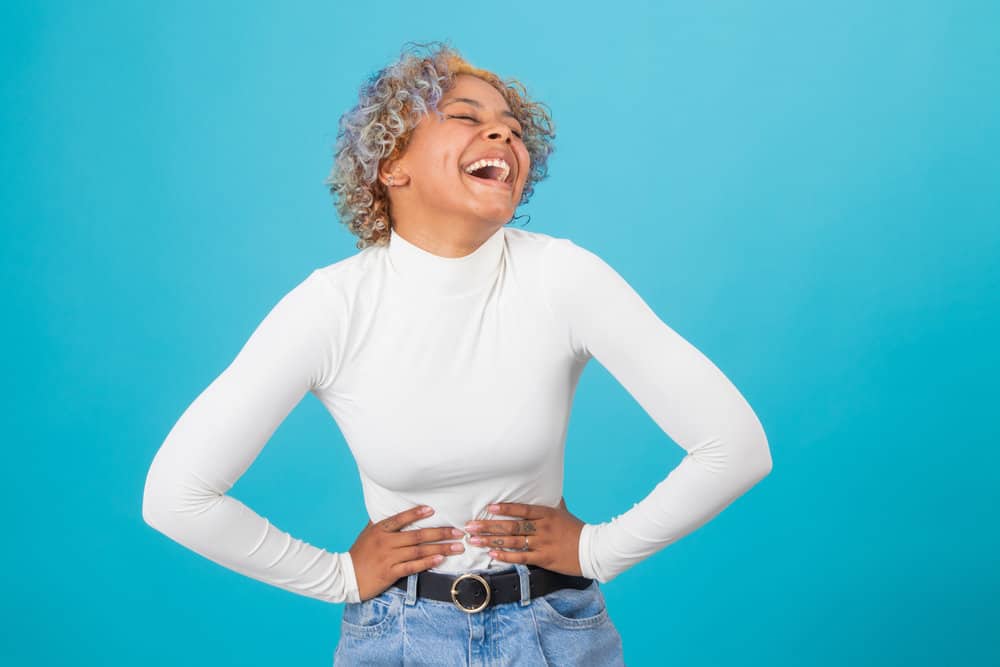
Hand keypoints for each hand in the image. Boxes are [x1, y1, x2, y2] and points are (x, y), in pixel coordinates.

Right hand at [349, 505, 465, 600]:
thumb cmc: (358, 554)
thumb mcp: (367, 534)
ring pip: (418, 551)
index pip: (400, 519)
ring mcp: (388, 558)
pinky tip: (439, 559)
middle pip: (417, 536)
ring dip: (440, 548)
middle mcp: (385, 542)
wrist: (344, 577)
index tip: (432, 510)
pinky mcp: (390, 573)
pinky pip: (412, 567)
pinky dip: (427, 562)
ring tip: (457, 547)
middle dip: (441, 533)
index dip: (416, 513)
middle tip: (458, 532)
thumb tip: (393, 510)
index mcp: (380, 530)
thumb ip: (381, 524)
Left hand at [465, 497, 584, 576]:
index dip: (505, 508)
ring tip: (475, 540)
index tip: (488, 508)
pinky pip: (521, 557)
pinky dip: (506, 556)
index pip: (522, 509)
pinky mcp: (544, 559)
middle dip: (488, 526)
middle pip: (512, 526)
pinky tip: (492, 554)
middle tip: (470, 526)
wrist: (593, 550)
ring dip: (491, 541)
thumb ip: (551, 502)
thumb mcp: (563, 512)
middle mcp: (542, 528)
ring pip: (513, 542)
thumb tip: (546, 487)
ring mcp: (543, 544)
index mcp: (547, 514)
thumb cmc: (577, 529)